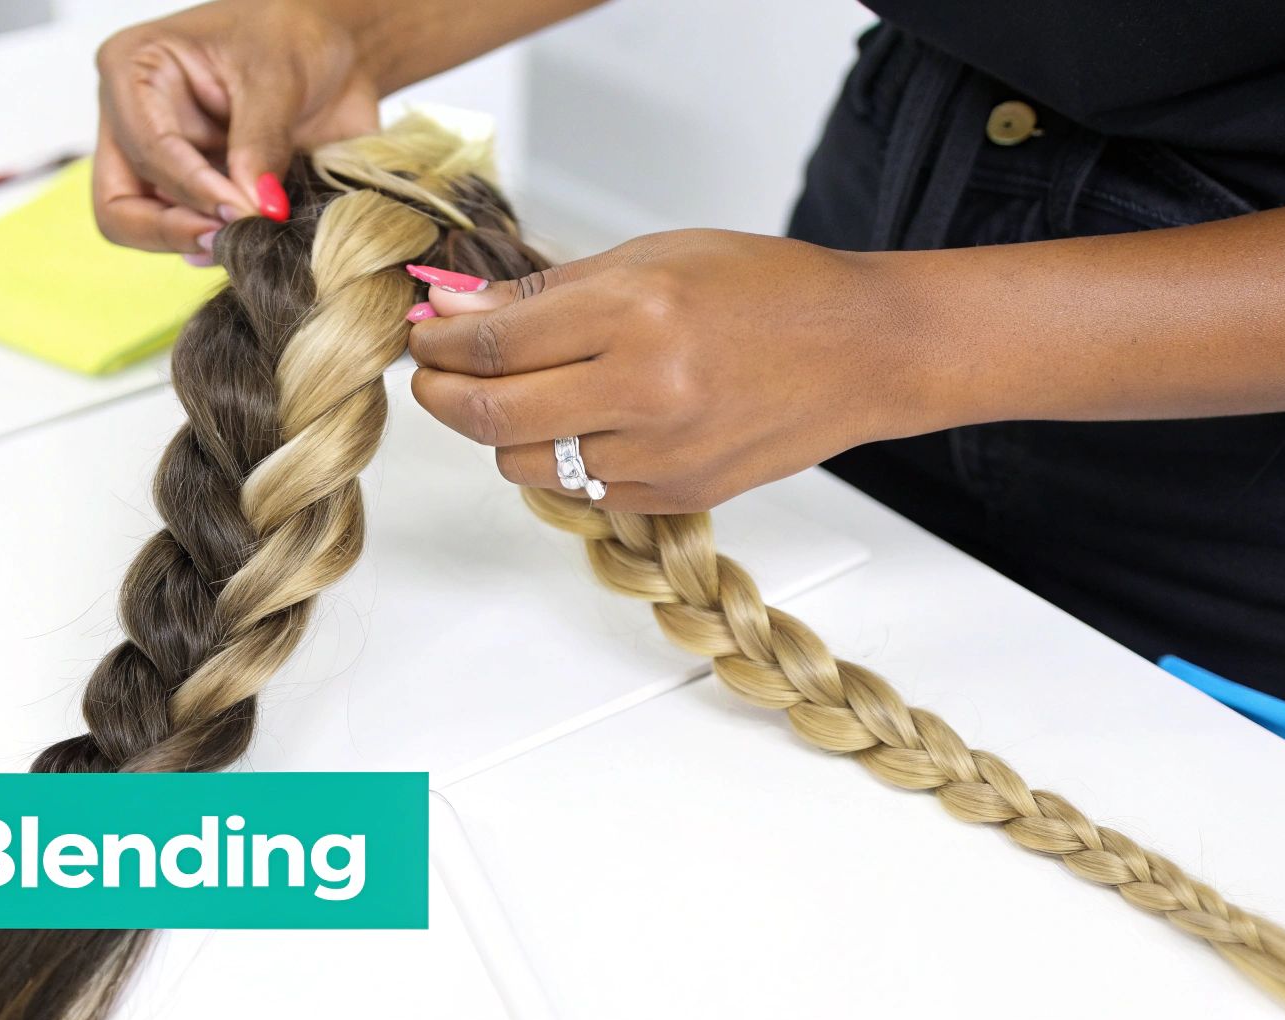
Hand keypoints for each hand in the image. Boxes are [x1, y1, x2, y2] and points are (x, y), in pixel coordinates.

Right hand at [93, 1, 380, 256]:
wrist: (331, 45)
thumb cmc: (293, 32)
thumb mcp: (278, 77)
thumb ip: (261, 143)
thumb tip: (253, 210)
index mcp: (134, 68)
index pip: (145, 149)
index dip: (192, 189)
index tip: (243, 212)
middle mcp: (132, 118)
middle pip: (119, 205)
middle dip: (173, 230)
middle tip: (231, 240)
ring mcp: (158, 159)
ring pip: (145, 228)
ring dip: (195, 240)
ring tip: (247, 240)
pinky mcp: (190, 187)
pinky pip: (187, 231)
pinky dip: (216, 240)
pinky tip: (251, 238)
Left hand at [406, 230, 936, 512]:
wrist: (860, 350)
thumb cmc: (763, 288)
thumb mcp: (652, 256)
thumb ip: (547, 291)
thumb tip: (458, 309)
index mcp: (636, 312)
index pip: (494, 345)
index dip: (440, 345)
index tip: (424, 335)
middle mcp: (645, 390)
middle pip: (492, 416)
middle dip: (441, 397)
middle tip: (434, 376)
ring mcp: (661, 454)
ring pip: (526, 464)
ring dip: (502, 432)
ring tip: (521, 394)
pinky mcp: (676, 497)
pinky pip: (581, 490)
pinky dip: (563, 459)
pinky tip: (584, 423)